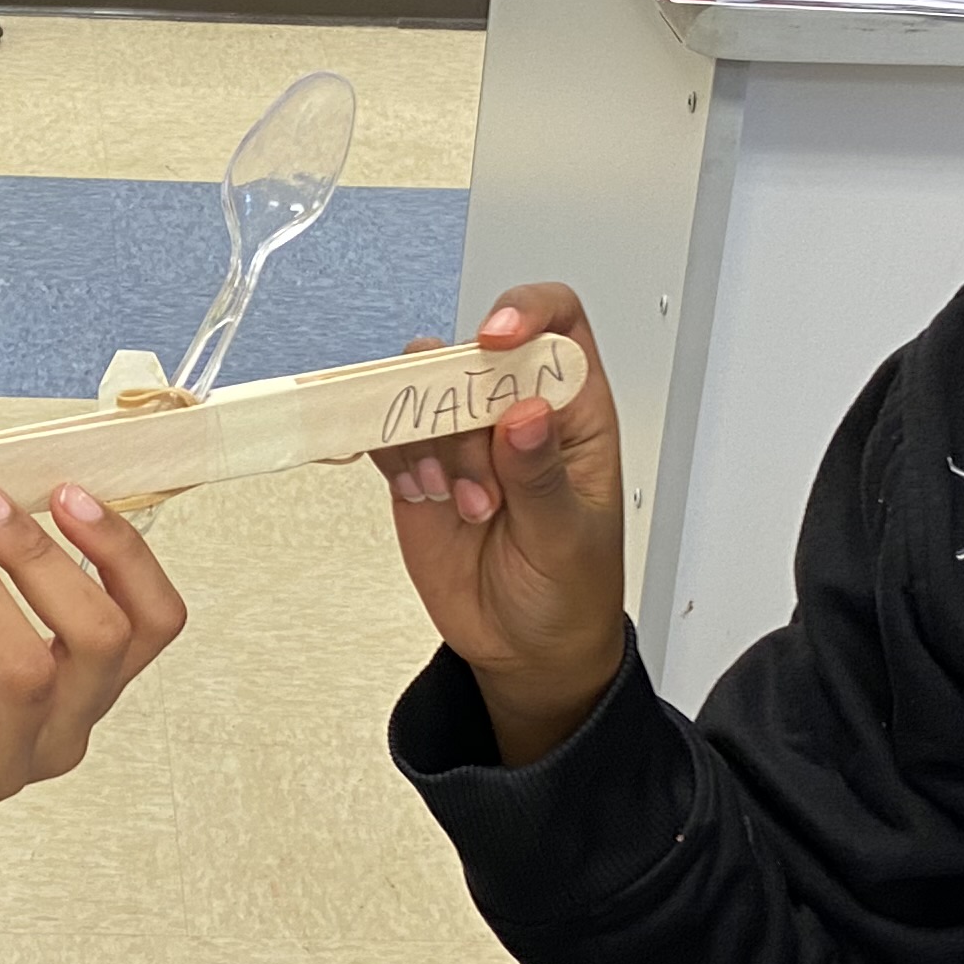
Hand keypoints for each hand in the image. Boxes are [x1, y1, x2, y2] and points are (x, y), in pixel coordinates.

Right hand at [374, 287, 628, 766]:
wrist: (525, 651)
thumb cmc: (571, 592)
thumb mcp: (569, 541)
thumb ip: (543, 477)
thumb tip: (527, 413)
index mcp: (573, 413)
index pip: (556, 324)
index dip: (525, 312)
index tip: (494, 337)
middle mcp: (515, 412)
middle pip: (472, 353)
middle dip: (461, 403)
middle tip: (476, 476)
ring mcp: (464, 439)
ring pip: (424, 389)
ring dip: (429, 441)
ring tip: (458, 501)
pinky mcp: (423, 468)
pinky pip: (391, 432)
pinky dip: (394, 456)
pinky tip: (423, 495)